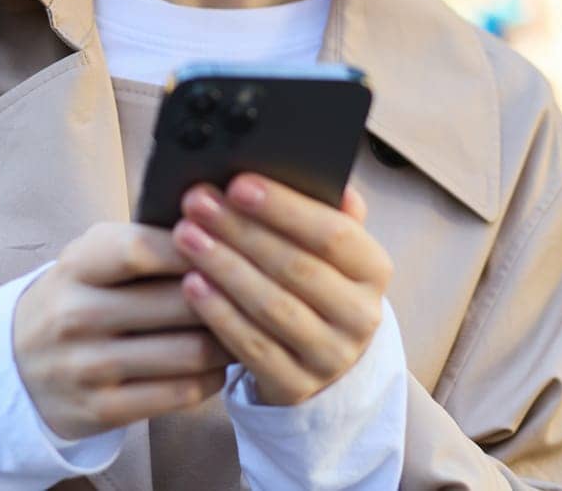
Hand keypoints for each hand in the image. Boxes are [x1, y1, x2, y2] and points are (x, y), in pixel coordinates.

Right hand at [13, 223, 231, 439]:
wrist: (16, 367)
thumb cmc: (79, 297)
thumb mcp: (92, 258)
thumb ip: (145, 240)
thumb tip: (222, 223)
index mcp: (76, 266)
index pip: (141, 249)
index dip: (195, 245)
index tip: (232, 242)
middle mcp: (76, 315)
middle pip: (178, 302)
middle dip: (229, 294)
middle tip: (261, 289)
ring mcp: (87, 367)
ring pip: (189, 351)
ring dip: (230, 340)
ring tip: (250, 326)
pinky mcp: (102, 410)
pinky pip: (180, 393)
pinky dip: (213, 377)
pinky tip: (221, 364)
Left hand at [172, 174, 393, 406]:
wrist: (325, 359)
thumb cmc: (319, 283)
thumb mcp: (332, 250)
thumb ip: (326, 211)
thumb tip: (326, 176)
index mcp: (375, 270)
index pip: (334, 233)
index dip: (285, 208)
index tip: (238, 182)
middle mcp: (361, 316)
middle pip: (297, 268)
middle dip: (241, 230)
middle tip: (197, 203)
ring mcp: (331, 356)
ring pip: (272, 307)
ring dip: (224, 267)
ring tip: (186, 236)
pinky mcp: (296, 386)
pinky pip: (252, 347)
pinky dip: (219, 313)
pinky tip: (191, 284)